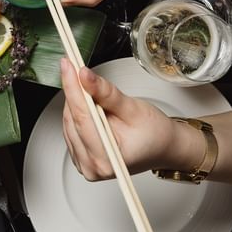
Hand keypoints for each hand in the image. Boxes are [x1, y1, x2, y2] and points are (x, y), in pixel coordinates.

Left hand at [59, 60, 186, 178]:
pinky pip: (71, 128)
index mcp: (106, 159)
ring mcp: (84, 164)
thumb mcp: (134, 109)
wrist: (164, 147)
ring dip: (76, 101)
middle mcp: (92, 167)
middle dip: (74, 90)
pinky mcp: (81, 156)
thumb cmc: (155, 134)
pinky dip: (78, 111)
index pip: (82, 117)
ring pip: (69, 121)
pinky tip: (89, 104)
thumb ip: (107, 93)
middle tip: (74, 66)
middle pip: (73, 119)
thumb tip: (85, 76)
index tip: (67, 65)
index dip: (72, 87)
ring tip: (90, 89)